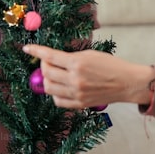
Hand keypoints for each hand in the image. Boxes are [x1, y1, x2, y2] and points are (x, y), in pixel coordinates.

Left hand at [22, 44, 154, 108]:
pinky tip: (60, 87)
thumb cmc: (111, 65)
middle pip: (46, 73)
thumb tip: (52, 58)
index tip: (27, 49)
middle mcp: (75, 79)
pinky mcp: (79, 104)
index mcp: (77, 63)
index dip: (36, 51)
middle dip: (43, 66)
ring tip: (53, 75)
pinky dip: (54, 93)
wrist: (127, 83)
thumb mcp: (90, 54)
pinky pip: (58, 101)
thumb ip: (70, 56)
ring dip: (47, 80)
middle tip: (47, 62)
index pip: (50, 57)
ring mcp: (76, 93)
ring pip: (49, 88)